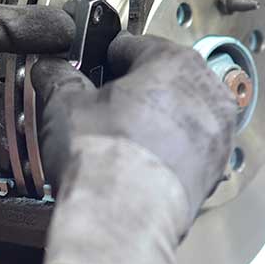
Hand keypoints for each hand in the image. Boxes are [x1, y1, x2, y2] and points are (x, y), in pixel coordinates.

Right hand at [0, 34, 236, 263]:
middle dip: (132, 89)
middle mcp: (205, 94)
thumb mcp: (63, 104)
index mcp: (173, 63)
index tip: (91, 66)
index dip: (104, 56)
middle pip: (163, 79)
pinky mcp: (212, 173)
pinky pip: (185, 150)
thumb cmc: (103, 158)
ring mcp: (215, 136)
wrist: (121, 218)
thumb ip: (57, 77)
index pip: (134, 45)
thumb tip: (49, 69)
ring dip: (151, 121)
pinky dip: (163, 151)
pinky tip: (132, 164)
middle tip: (99, 105)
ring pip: (178, 115)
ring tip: (115, 137)